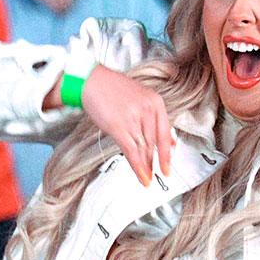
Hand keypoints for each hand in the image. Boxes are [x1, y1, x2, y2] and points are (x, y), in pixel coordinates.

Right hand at [81, 65, 173, 186]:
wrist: (90, 81)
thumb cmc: (113, 89)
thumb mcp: (141, 98)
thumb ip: (155, 118)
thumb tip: (169, 141)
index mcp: (155, 102)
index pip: (165, 133)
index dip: (167, 154)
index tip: (168, 166)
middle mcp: (147, 109)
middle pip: (154, 143)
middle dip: (154, 162)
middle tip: (156, 174)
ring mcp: (133, 118)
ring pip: (144, 149)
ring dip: (146, 167)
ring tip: (147, 178)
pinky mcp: (118, 127)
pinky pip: (132, 151)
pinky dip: (137, 167)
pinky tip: (141, 175)